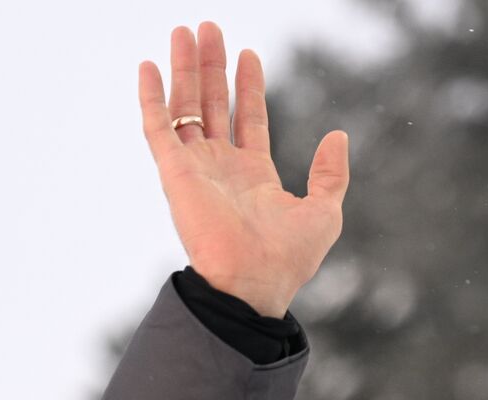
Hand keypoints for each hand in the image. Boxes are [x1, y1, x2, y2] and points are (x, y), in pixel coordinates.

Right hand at [138, 23, 349, 316]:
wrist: (253, 282)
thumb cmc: (288, 258)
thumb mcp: (325, 212)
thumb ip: (331, 174)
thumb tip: (338, 134)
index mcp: (254, 177)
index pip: (249, 119)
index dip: (249, 86)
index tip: (249, 55)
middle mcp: (221, 169)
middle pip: (213, 105)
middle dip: (212, 67)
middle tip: (210, 28)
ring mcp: (196, 169)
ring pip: (185, 108)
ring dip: (184, 70)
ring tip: (186, 30)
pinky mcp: (174, 173)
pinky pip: (157, 129)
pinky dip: (151, 98)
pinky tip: (149, 66)